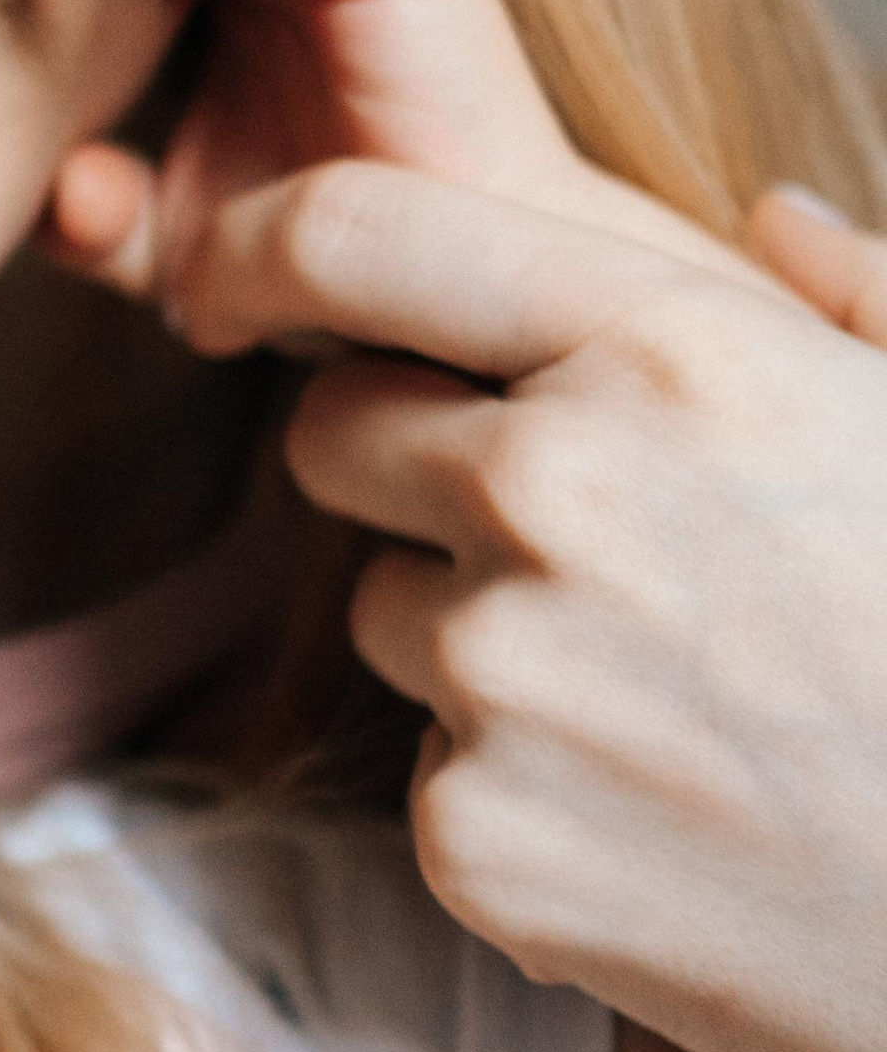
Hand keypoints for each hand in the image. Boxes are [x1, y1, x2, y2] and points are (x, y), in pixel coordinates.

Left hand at [176, 156, 886, 1051]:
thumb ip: (848, 296)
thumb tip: (770, 215)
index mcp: (668, 346)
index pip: (356, 231)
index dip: (260, 250)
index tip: (228, 285)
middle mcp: (555, 485)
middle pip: (333, 433)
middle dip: (404, 470)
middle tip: (572, 548)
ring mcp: (502, 668)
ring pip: (386, 612)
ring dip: (479, 641)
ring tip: (673, 703)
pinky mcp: (472, 836)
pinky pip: (431, 771)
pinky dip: (518, 795)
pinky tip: (668, 825)